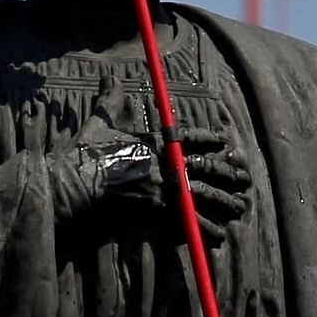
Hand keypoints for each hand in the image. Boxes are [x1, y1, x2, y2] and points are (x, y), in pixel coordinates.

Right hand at [47, 121, 252, 245]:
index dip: (210, 141)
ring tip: (239, 209)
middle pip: (204, 167)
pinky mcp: (154, 210)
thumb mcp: (98, 123)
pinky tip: (218, 236)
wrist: (71, 183)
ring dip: (223, 203)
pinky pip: (186, 220)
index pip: (189, 138)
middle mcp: (162, 162)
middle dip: (227, 174)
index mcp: (153, 141)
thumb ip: (110, 102)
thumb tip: (110, 80)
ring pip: (202, 195)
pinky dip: (204, 229)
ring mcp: (161, 186)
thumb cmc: (82, 154)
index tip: (226, 144)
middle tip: (246, 180)